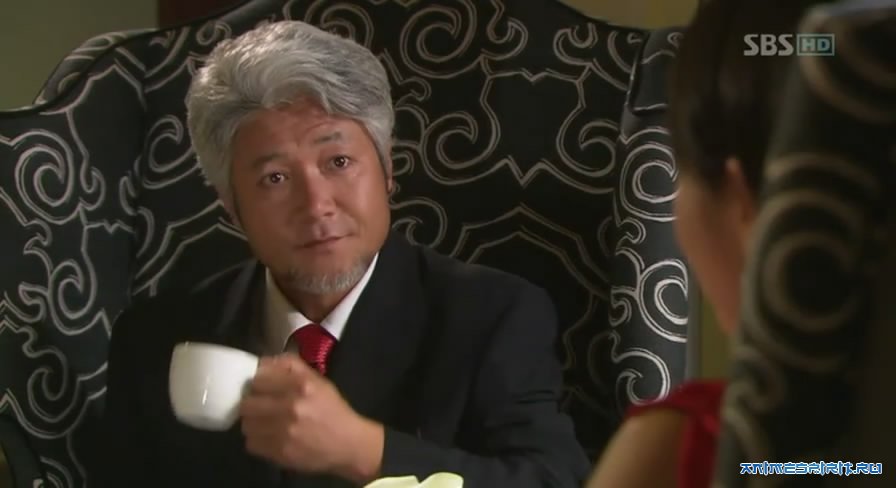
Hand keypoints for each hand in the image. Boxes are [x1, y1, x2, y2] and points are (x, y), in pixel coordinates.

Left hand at [239, 355, 383, 482]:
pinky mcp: (280, 453)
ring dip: (253, 423)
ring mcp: (284, 432)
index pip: (258, 380)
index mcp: (300, 385)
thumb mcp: (317, 380)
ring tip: (265, 423)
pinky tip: (270, 437)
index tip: (263, 389)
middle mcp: (291, 407)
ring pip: (246, 425)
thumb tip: (261, 363)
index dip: (258, 385)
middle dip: (252, 404)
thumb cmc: (331, 409)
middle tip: (261, 407)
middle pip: (247, 404)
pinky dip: (257, 440)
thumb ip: (289, 365)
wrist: (348, 443)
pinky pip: (251, 444)